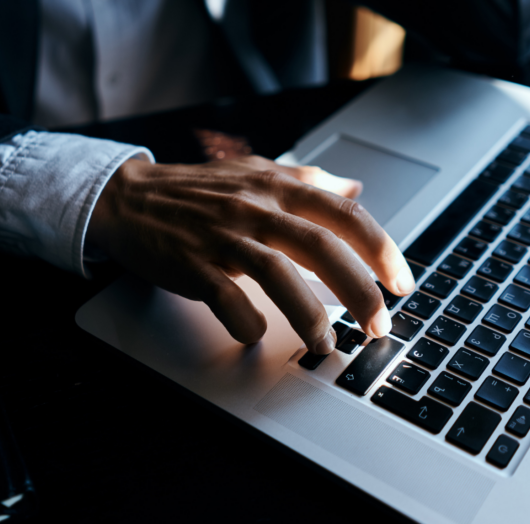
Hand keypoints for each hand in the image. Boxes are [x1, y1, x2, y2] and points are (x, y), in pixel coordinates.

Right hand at [88, 155, 415, 353]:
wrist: (128, 198)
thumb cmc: (197, 191)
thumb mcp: (256, 173)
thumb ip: (307, 181)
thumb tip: (355, 188)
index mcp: (276, 189)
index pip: (343, 214)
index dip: (380, 249)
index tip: (400, 282)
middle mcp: (254, 209)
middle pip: (320, 247)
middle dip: (358, 291)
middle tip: (378, 324)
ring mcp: (222, 237)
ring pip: (276, 274)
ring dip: (308, 316)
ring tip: (325, 344)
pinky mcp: (192, 265)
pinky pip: (224, 297)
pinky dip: (246, 321)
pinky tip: (257, 334)